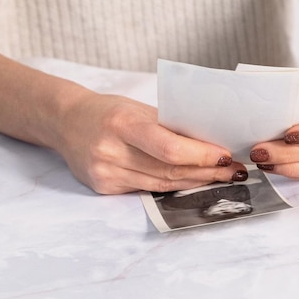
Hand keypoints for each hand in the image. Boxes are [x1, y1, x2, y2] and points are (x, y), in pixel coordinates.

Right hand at [56, 92, 247, 193]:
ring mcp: (106, 173)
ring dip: (194, 182)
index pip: (169, 148)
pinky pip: (146, 190)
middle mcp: (111, 152)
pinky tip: (189, 182)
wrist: (66, 123)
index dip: (201, 156)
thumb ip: (167, 126)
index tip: (225, 155)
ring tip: (219, 178)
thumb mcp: (136, 108)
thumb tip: (208, 143)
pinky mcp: (104, 188)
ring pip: (161, 185)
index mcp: (121, 124)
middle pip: (169, 171)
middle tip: (232, 170)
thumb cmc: (107, 111)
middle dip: (206, 172)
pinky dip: (170, 186)